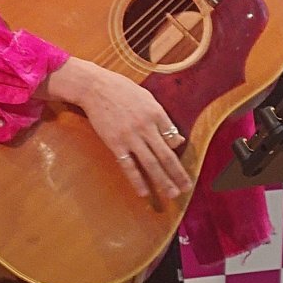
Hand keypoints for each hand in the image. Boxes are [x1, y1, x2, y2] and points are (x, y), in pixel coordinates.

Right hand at [38, 57, 191, 202]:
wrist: (95, 87)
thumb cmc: (122, 90)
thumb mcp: (147, 98)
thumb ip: (163, 118)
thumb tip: (178, 139)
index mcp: (156, 113)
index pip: (173, 137)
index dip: (180, 152)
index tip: (183, 163)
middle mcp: (146, 127)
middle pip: (166, 155)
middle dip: (177, 173)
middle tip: (186, 188)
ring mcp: (130, 137)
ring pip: (150, 163)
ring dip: (162, 181)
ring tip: (172, 194)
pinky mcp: (115, 144)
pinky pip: (128, 166)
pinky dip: (137, 180)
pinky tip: (144, 192)